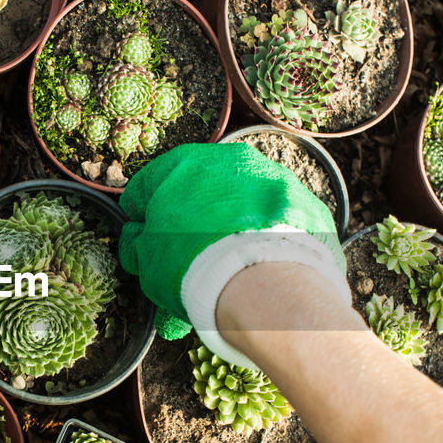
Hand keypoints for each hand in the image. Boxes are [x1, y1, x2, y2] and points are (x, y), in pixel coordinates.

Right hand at [118, 142, 347, 366]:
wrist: (264, 283)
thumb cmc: (196, 266)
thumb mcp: (148, 261)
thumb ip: (139, 243)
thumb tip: (138, 238)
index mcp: (181, 164)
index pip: (148, 187)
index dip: (141, 218)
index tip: (145, 241)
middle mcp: (228, 159)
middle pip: (198, 192)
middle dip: (190, 224)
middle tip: (187, 260)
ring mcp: (271, 177)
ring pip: (239, 204)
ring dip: (229, 230)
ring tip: (227, 269)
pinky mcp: (304, 200)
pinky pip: (275, 219)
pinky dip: (265, 239)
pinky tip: (259, 268)